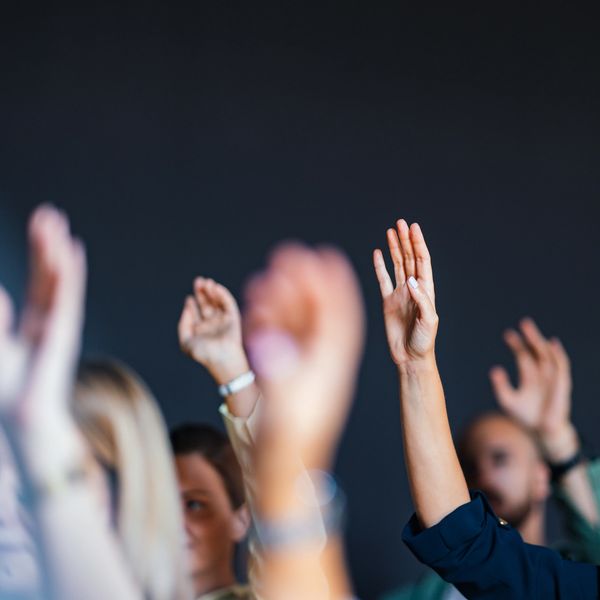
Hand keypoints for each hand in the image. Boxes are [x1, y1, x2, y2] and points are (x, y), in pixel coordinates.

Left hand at [0, 205, 85, 463]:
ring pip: (57, 281)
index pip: (39, 282)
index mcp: (36, 323)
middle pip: (49, 275)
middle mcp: (50, 319)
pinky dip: (68, 274)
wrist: (22, 415)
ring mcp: (58, 324)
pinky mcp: (61, 332)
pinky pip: (64, 296)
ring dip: (56, 252)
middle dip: (48, 245)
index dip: (40, 254)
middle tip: (49, 213)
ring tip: (56, 223)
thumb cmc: (7, 387)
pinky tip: (70, 251)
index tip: (43, 225)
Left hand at [178, 277, 248, 384]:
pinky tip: (216, 288)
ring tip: (207, 282)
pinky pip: (228, 304)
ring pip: (217, 302)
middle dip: (202, 293)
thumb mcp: (186, 342)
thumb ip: (183, 325)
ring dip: (212, 291)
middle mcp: (212, 324)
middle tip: (198, 281)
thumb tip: (187, 309)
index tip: (189, 298)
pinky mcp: (233, 318)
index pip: (196, 313)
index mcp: (201, 330)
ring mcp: (223, 321)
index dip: (192, 303)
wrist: (221, 359)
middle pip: (207, 304)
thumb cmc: (204, 354)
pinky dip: (223, 295)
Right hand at [243, 244, 364, 467]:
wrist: (283, 474)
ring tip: (269, 275)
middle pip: (317, 315)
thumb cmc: (289, 446)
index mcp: (333, 369)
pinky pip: (282, 340)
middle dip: (304, 284)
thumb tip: (269, 341)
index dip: (334, 286)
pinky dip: (272, 321)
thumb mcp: (286, 410)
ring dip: (285, 299)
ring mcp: (304, 368)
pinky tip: (259, 305)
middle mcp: (322, 364)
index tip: (327, 257)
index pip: (339, 319)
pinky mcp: (287, 375)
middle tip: (289, 255)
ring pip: (298, 326)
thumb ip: (279, 372)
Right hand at [373, 219, 437, 365]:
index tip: (413, 228)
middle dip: (405, 240)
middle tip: (400, 222)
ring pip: (396, 265)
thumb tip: (410, 280)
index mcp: (425, 290)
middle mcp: (412, 288)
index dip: (418, 244)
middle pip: (409, 258)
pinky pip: (382, 280)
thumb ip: (421, 300)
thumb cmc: (424, 342)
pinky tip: (378, 253)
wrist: (410, 358)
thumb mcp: (429, 321)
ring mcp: (399, 294)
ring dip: (394, 248)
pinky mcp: (387, 302)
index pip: (422, 261)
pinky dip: (379, 266)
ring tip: (391, 231)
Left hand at [489, 318, 574, 458]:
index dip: (516, 343)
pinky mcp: (561, 384)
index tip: (508, 334)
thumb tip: (494, 369)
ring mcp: (552, 378)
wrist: (541, 432)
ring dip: (541, 341)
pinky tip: (552, 344)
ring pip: (548, 354)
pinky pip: (561, 366)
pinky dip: (558, 354)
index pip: (523, 354)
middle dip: (530, 336)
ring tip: (532, 330)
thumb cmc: (524, 417)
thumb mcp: (507, 400)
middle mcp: (541, 373)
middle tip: (524, 322)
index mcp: (528, 375)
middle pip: (536, 350)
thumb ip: (501, 386)